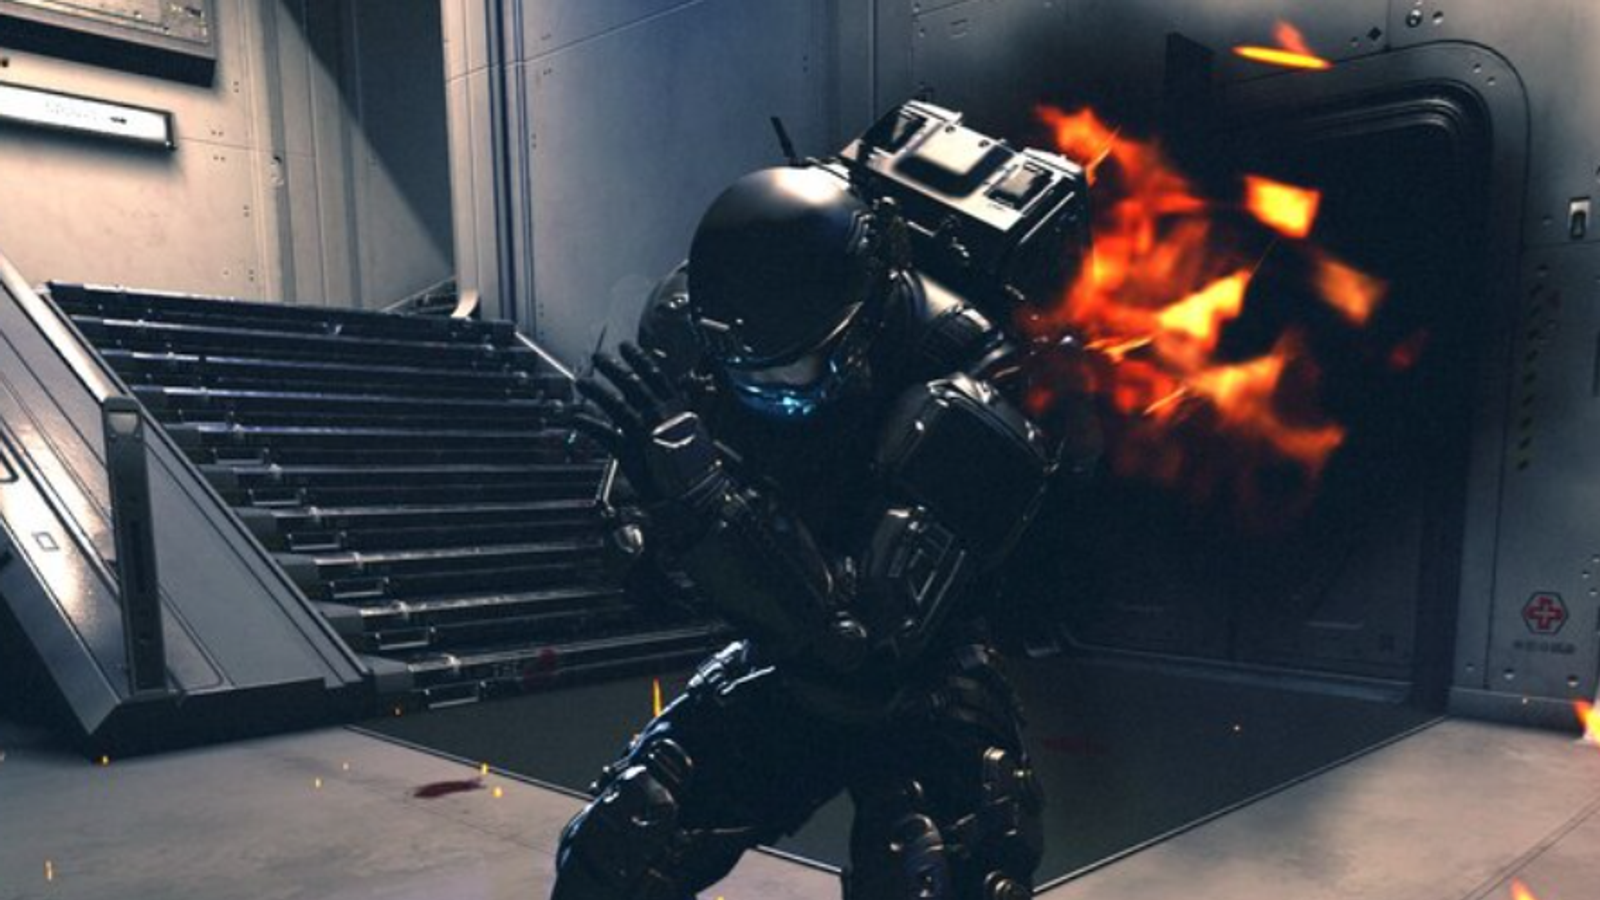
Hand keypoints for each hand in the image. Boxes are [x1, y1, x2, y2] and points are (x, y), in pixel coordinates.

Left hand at [575, 342, 724, 508]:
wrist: (695, 495)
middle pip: (631, 384)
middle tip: (598, 358)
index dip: (639, 359)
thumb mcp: (696, 432)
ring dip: (595, 390)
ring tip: (581, 381)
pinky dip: (587, 423)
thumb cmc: (697, 468)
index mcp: (677, 408)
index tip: (626, 347)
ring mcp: (644, 432)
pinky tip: (574, 417)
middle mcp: (659, 415)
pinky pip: (603, 432)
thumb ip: (687, 411)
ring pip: (615, 403)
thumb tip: (692, 390)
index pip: (655, 375)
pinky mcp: (630, 451)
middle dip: (612, 368)